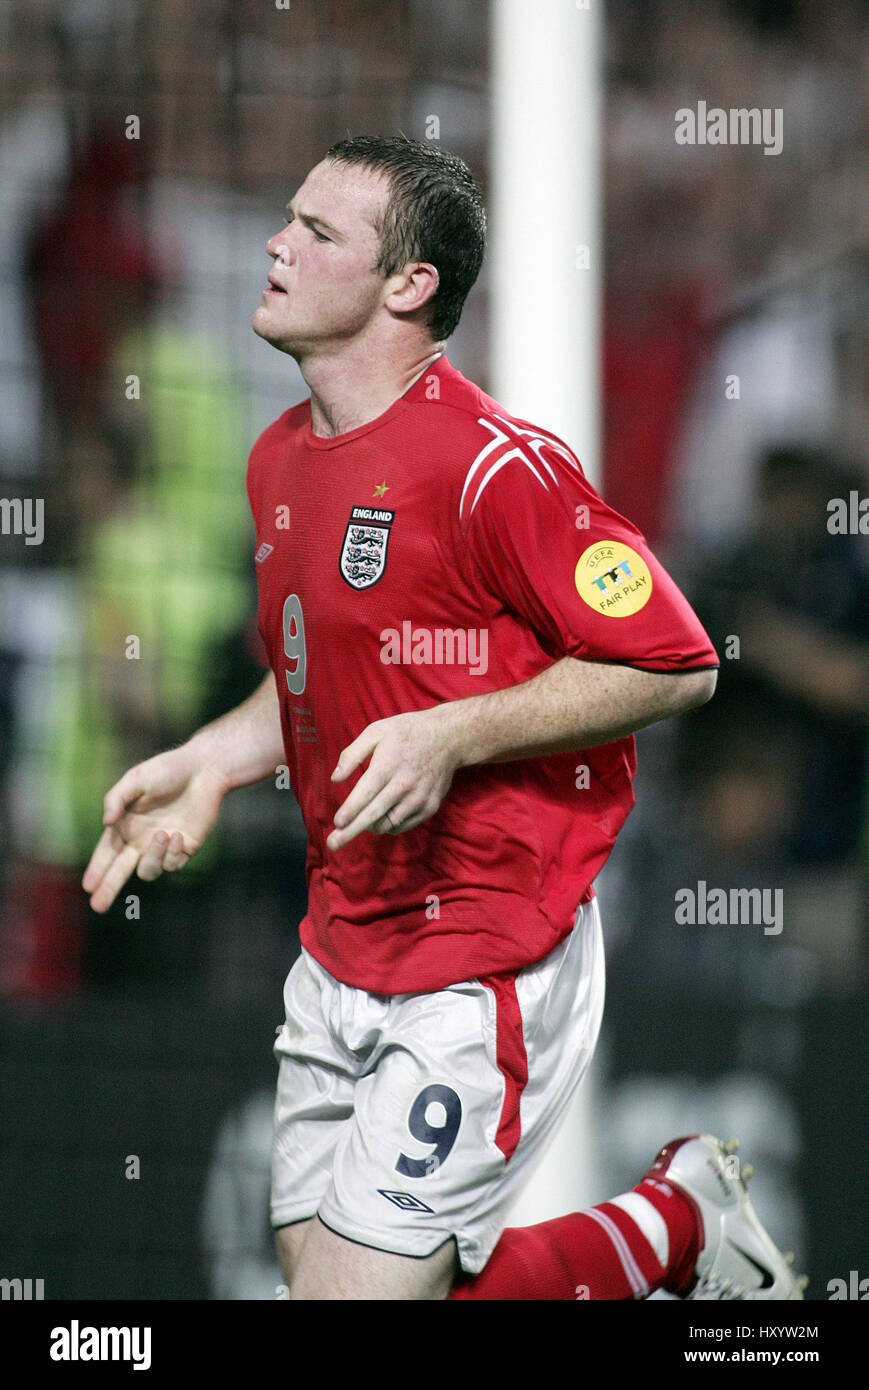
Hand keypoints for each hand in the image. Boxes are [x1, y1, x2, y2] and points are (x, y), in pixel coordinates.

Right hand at [82, 745, 227, 912]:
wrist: (204, 771)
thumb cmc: (167, 770)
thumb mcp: (136, 779)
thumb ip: (116, 798)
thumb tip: (106, 822)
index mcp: (126, 825)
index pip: (107, 853)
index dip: (97, 870)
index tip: (88, 886)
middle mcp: (142, 839)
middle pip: (121, 871)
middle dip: (109, 888)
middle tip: (97, 906)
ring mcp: (163, 846)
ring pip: (149, 870)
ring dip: (154, 857)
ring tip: (163, 834)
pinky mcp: (184, 848)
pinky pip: (173, 864)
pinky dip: (174, 853)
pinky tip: (179, 834)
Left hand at [328, 707, 461, 849]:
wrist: (449, 737)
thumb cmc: (407, 732)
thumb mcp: (376, 731)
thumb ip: (352, 754)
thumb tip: (335, 778)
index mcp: (388, 765)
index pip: (365, 794)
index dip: (350, 811)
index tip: (337, 823)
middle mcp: (404, 785)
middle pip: (374, 815)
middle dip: (351, 831)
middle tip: (333, 844)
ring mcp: (419, 798)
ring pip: (387, 824)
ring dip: (370, 826)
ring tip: (361, 819)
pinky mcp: (430, 807)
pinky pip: (402, 825)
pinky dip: (389, 824)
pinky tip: (383, 813)